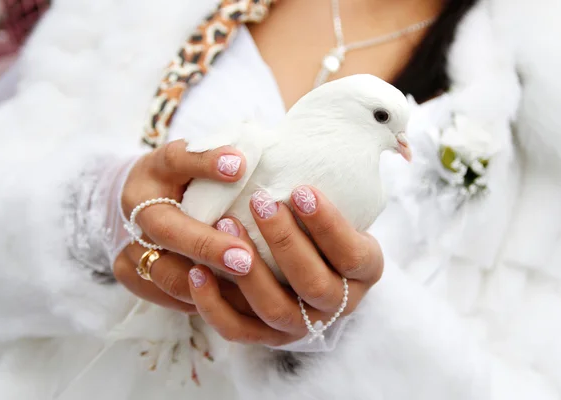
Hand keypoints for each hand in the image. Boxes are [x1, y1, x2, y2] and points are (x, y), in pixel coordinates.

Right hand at [113, 139, 256, 313]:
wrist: (139, 203)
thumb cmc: (180, 179)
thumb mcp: (194, 158)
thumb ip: (213, 158)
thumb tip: (240, 161)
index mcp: (154, 172)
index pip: (176, 161)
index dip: (205, 163)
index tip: (238, 166)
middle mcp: (135, 211)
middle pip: (167, 232)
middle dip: (208, 246)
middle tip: (246, 258)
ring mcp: (128, 246)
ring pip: (167, 274)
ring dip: (208, 284)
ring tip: (247, 290)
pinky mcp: (129, 273)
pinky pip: (166, 296)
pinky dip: (201, 301)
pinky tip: (235, 303)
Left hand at [186, 187, 384, 345]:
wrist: (301, 262)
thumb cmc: (316, 221)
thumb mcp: (333, 205)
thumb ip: (327, 189)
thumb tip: (313, 143)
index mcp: (364, 271)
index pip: (352, 253)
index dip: (329, 224)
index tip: (302, 189)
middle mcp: (338, 304)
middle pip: (314, 283)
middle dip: (286, 242)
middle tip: (260, 201)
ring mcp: (303, 325)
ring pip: (277, 310)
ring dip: (249, 272)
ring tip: (224, 226)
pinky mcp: (267, 336)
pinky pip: (240, 330)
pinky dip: (215, 305)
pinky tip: (196, 272)